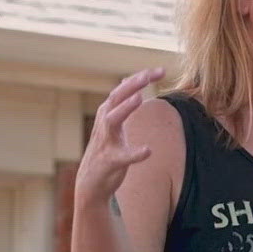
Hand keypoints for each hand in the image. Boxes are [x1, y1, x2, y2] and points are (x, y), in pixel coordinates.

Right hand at [74, 68, 163, 207]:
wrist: (91, 181)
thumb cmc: (106, 149)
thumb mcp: (113, 122)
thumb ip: (121, 102)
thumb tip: (128, 79)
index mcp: (108, 113)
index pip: (124, 90)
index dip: (140, 78)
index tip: (161, 70)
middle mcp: (104, 123)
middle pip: (116, 98)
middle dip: (132, 85)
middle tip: (148, 74)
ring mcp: (106, 142)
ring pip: (113, 120)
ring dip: (125, 108)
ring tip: (139, 98)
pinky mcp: (110, 161)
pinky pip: (123, 156)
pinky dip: (135, 153)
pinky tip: (147, 150)